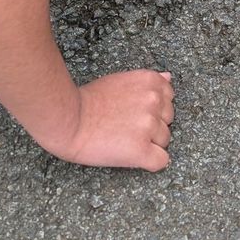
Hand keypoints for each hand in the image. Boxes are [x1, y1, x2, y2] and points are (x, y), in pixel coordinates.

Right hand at [40, 69, 174, 170]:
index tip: (139, 114)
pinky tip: (136, 158)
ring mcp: (148, 126)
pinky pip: (161, 161)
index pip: (169, 98)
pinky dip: (151, 162)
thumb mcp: (122, 80)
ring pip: (165, 140)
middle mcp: (154, 102)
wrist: (69, 119)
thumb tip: (168, 77)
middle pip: (168, 120)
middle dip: (154, 126)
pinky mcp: (140, 149)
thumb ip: (147, 82)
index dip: (155, 108)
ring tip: (127, 142)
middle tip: (130, 129)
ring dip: (151, 144)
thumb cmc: (89, 100)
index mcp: (150, 82)